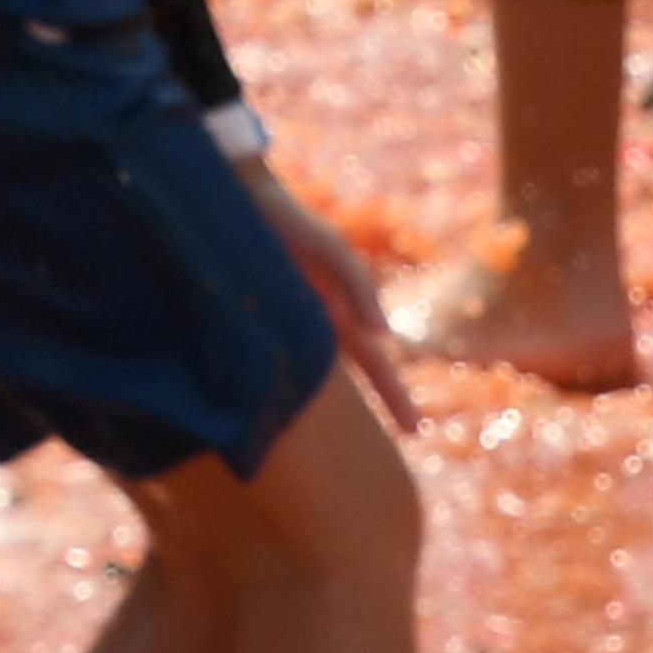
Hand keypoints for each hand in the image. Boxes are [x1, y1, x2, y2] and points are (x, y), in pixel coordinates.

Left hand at [238, 157, 417, 433]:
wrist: (236, 201)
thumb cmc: (287, 222)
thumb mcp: (332, 251)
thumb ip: (360, 287)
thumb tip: (384, 335)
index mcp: (340, 315)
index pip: (376, 363)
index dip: (395, 397)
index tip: (415, 430)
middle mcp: (318, 330)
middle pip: (352, 377)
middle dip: (375, 406)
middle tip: (401, 439)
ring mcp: (290, 334)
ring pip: (314, 384)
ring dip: (322, 414)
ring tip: (327, 450)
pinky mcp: (256, 335)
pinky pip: (272, 375)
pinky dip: (276, 398)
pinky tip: (274, 423)